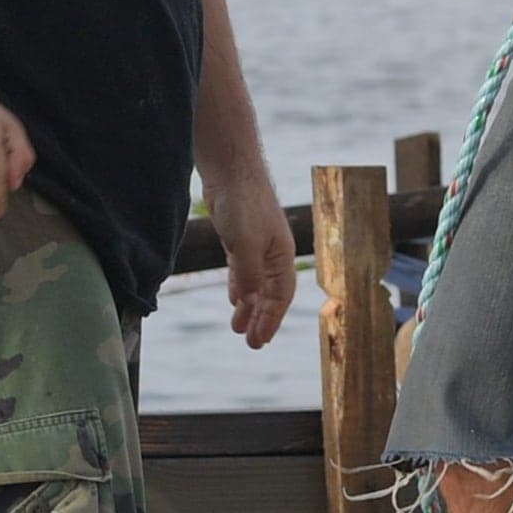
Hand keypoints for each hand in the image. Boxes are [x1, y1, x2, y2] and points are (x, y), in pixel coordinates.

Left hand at [209, 184, 295, 348]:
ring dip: (249, 307)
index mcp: (282, 254)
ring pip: (256, 284)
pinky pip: (243, 270)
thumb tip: (251, 302)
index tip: (259, 342)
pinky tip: (235, 299)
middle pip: (270, 293)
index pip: (281, 296)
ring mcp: (256, 245)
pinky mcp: (239, 237)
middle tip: (251, 344)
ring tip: (238, 328)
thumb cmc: (243, 202)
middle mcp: (272, 252)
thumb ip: (249, 274)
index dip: (271, 320)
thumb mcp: (246, 243)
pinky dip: (241, 286)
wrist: (230, 169)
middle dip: (262, 319)